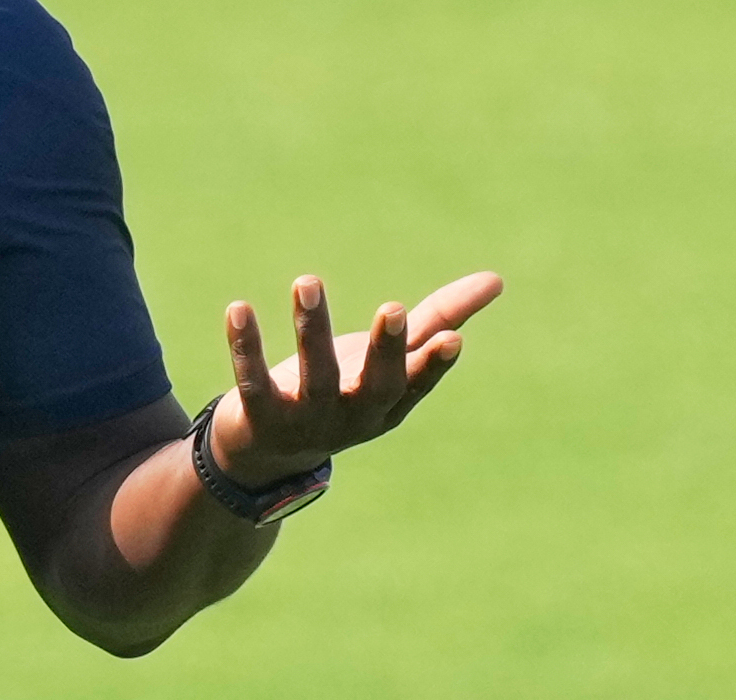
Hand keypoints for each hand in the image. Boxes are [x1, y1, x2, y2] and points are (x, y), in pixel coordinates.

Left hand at [206, 270, 503, 487]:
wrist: (268, 453)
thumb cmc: (342, 390)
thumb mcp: (389, 358)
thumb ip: (438, 319)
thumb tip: (496, 280)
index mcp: (390, 401)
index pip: (417, 383)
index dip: (435, 365)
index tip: (453, 339)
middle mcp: (354, 416)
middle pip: (376, 384)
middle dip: (385, 349)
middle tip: (393, 308)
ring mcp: (308, 421)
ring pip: (314, 376)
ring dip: (312, 329)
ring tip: (307, 281)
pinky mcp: (260, 418)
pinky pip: (253, 380)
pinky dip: (246, 346)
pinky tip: (239, 308)